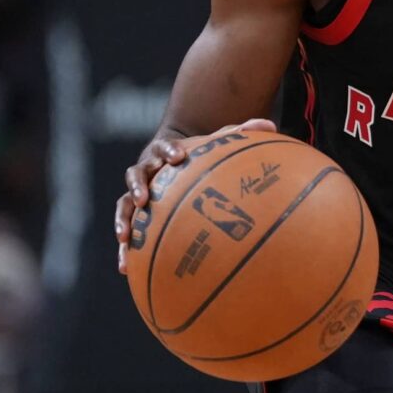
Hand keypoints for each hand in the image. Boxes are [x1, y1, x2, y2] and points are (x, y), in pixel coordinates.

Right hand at [114, 118, 276, 272]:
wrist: (176, 163)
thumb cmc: (200, 154)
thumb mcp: (217, 143)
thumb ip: (241, 134)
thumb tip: (269, 124)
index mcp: (165, 153)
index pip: (163, 148)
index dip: (169, 151)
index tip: (178, 158)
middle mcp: (148, 172)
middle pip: (136, 174)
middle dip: (137, 185)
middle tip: (143, 198)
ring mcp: (139, 194)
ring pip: (124, 205)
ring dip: (122, 218)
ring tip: (124, 236)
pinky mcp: (136, 216)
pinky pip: (127, 231)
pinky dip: (124, 249)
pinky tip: (124, 268)